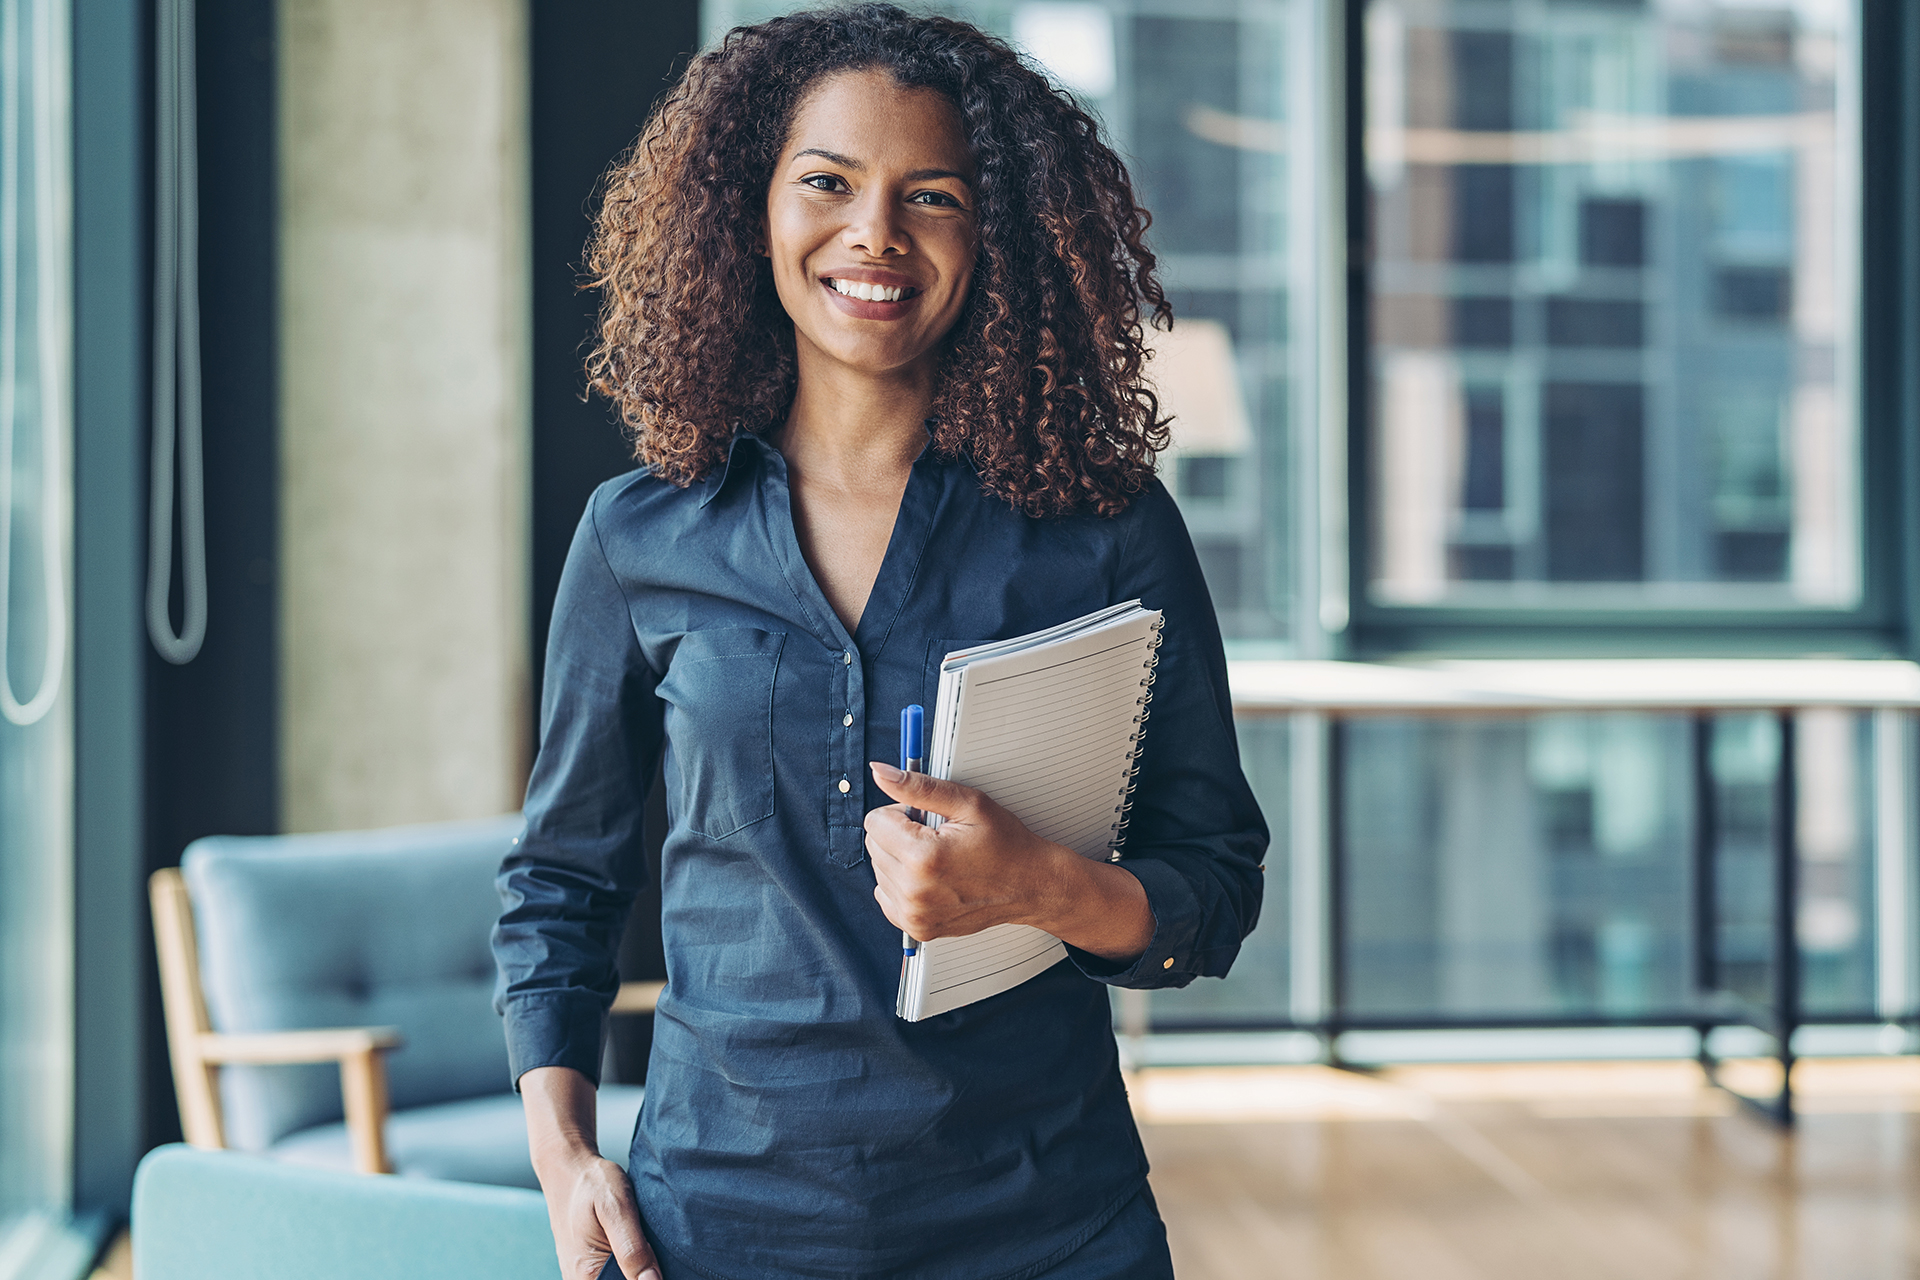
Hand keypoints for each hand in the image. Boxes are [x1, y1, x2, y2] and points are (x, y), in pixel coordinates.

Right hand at [522, 1067, 659, 1279]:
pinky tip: (635, 1245)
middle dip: (643, 1272)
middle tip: (649, 1243)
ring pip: (620, 1278)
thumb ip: (633, 1248)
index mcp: (587, 1273)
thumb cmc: (592, 1183)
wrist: (568, 1167)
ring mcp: (582, 1275)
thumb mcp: (617, 1208)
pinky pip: (612, 1273)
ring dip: (636, 1268)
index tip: (655, 1258)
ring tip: (641, 1240)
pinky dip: (628, 1264)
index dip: (648, 1278)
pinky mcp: (587, 1267)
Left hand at [865, 763, 1154, 960]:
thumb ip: (918, 786)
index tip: (927, 819)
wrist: (1031, 886)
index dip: (901, 812)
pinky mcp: (917, 927)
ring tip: (939, 859)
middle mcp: (915, 891)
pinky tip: (931, 879)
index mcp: (924, 858)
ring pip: (878, 870)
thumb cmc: (1007, 845)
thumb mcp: (968, 804)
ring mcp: (915, 914)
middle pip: (873, 845)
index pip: (874, 822)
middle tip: (937, 838)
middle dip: (899, 834)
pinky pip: (886, 896)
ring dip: (900, 860)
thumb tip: (880, 773)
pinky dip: (902, 884)